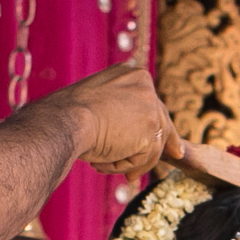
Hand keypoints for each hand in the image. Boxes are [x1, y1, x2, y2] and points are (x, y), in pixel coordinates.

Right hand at [44, 64, 180, 175]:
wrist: (64, 121)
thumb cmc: (67, 116)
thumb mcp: (95, 104)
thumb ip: (116, 111)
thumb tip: (130, 133)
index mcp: (131, 74)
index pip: (151, 102)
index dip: (157, 122)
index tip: (170, 137)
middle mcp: (145, 85)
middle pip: (161, 120)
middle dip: (165, 142)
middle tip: (176, 155)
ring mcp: (149, 106)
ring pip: (151, 144)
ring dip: (127, 160)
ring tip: (100, 163)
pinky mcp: (150, 129)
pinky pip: (145, 158)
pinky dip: (124, 165)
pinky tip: (102, 163)